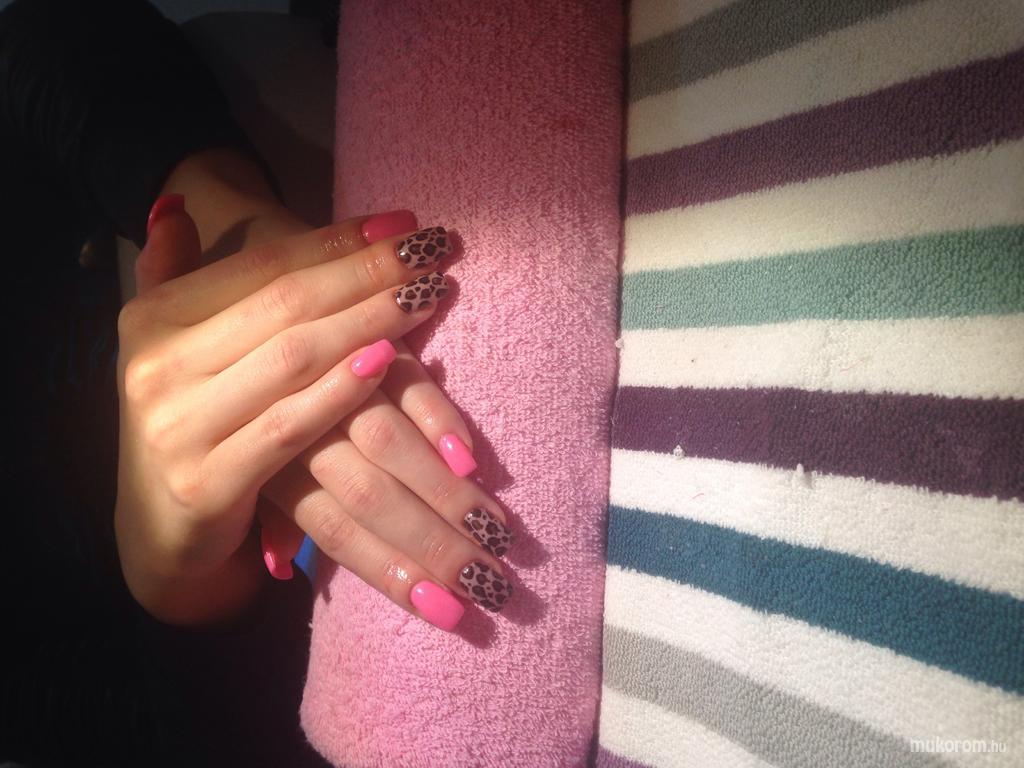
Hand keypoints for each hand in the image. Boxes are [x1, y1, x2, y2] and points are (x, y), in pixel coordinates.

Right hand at [116, 202, 449, 623]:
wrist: (158, 528)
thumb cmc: (190, 421)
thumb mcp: (174, 345)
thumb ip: (172, 272)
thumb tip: (177, 204)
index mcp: (152, 319)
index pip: (261, 267)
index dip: (336, 240)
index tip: (401, 222)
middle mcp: (157, 368)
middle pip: (286, 305)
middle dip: (366, 272)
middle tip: (431, 249)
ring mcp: (179, 427)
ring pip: (294, 357)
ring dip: (369, 320)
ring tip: (427, 293)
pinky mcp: (208, 483)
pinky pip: (289, 427)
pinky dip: (341, 391)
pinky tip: (388, 359)